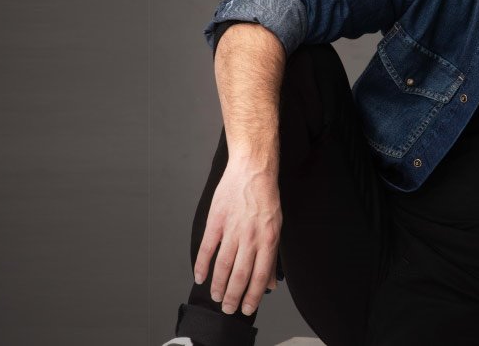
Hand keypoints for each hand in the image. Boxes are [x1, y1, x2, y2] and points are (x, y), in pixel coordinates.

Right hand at [193, 161, 282, 314]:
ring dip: (218, 285)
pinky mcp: (216, 220)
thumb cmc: (266, 196)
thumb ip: (272, 256)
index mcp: (269, 238)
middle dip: (233, 296)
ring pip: (223, 265)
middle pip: (240, 275)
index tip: (247, 308)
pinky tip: (200, 277)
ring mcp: (232, 229)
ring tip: (216, 297)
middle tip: (227, 309)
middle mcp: (251, 236)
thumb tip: (271, 283)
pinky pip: (207, 248)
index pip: (260, 276)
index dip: (253, 296)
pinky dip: (202, 265)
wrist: (253, 169)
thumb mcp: (277, 226)